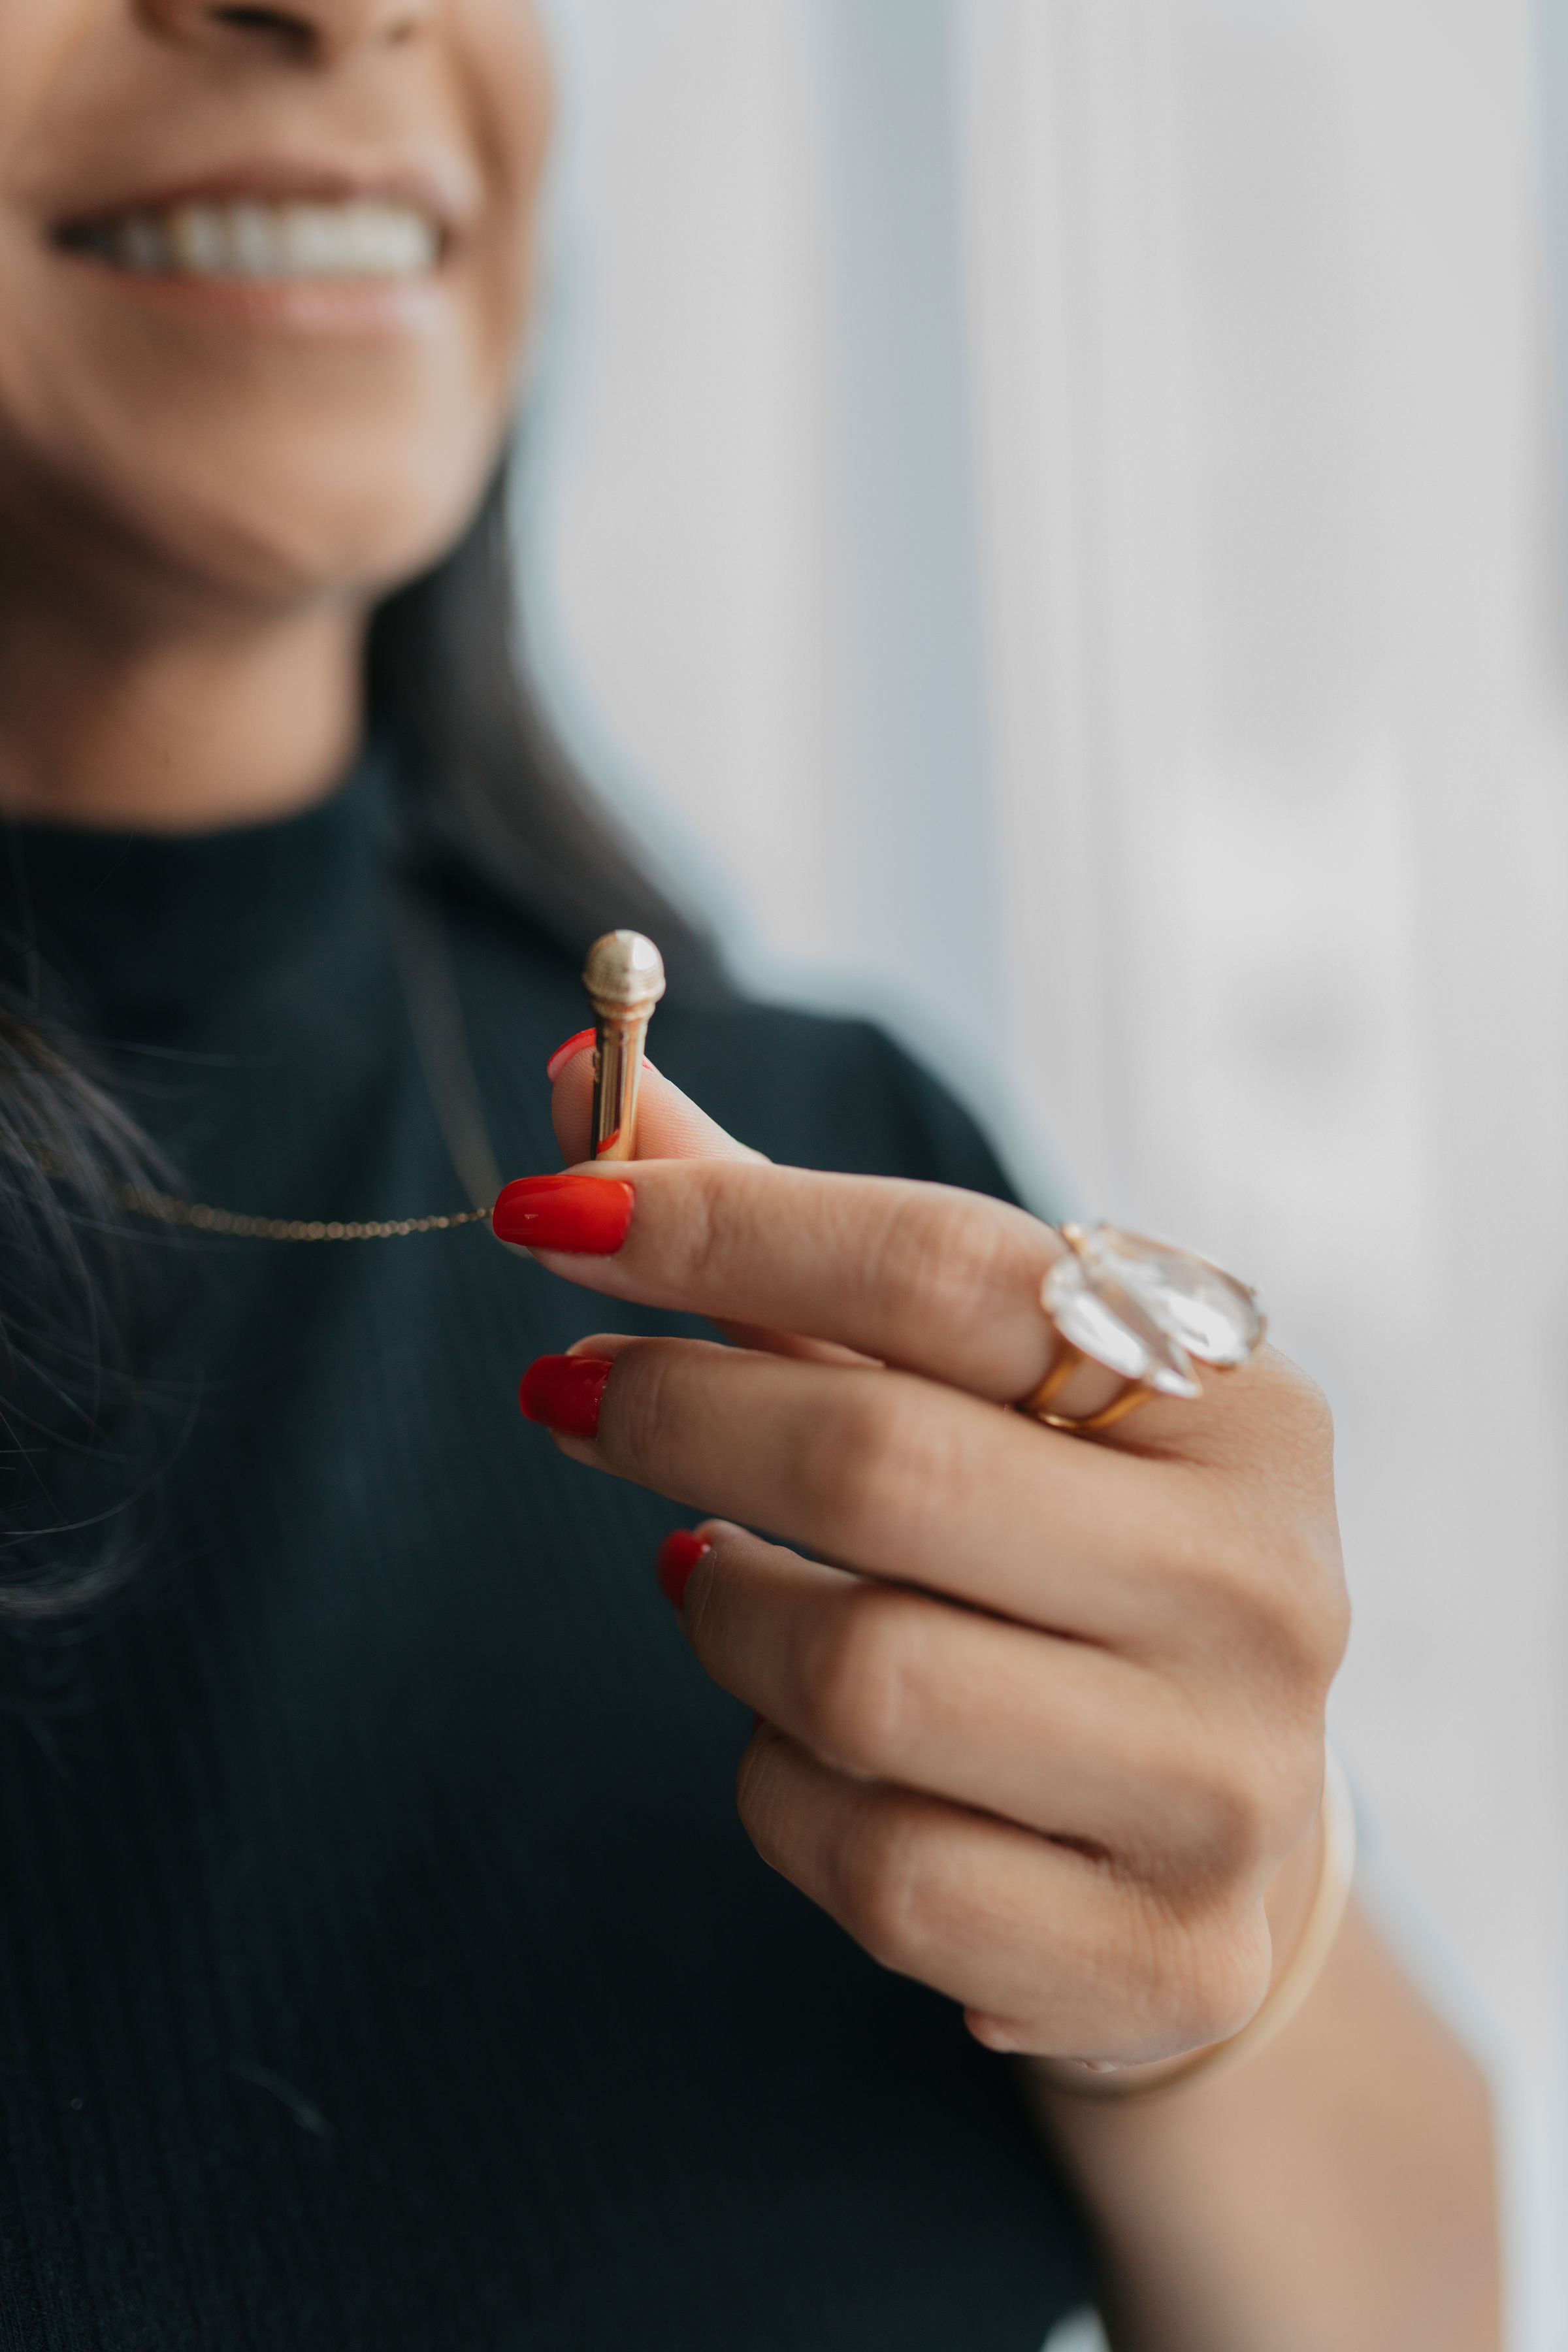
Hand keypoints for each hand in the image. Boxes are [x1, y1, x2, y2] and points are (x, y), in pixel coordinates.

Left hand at [496, 1048, 1348, 2066]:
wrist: (1215, 1830)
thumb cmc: (1057, 1556)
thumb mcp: (960, 1386)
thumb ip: (779, 1237)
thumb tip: (575, 1086)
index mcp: (1236, 1403)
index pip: (940, 1269)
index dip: (719, 1225)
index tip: (543, 1212)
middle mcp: (1261, 1585)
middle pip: (874, 1467)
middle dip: (675, 1416)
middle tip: (563, 1396)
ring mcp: (1221, 1784)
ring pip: (850, 1679)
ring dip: (725, 1619)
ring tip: (716, 1581)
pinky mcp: (1159, 1958)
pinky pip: (867, 1864)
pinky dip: (779, 1789)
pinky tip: (803, 1747)